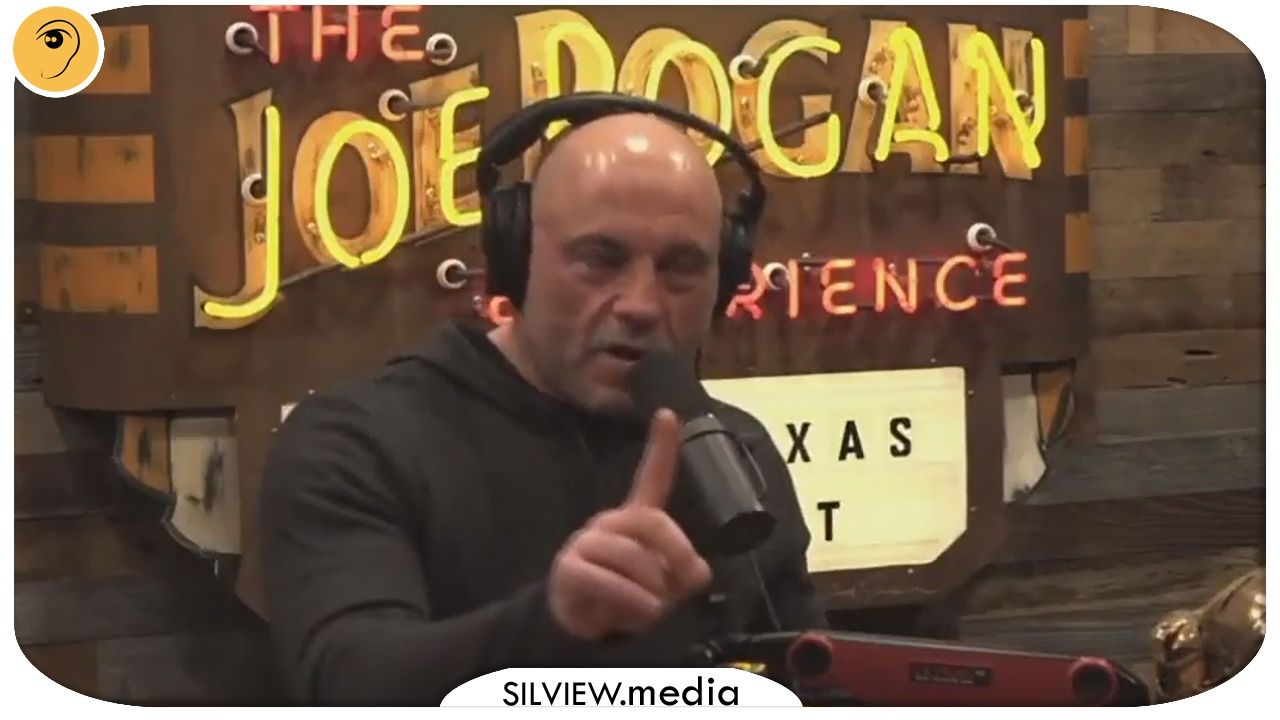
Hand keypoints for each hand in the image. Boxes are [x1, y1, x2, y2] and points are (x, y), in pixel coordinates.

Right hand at [548, 408, 712, 640]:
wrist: (582, 622)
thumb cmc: (628, 595)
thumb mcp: (666, 585)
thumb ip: (686, 573)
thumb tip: (698, 571)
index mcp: (636, 519)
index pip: (651, 477)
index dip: (662, 447)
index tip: (667, 413)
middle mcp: (610, 522)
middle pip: (653, 522)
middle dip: (677, 555)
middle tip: (681, 586)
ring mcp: (587, 542)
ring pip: (633, 557)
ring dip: (653, 591)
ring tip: (653, 609)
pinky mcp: (570, 567)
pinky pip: (607, 580)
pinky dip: (631, 601)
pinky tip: (640, 613)